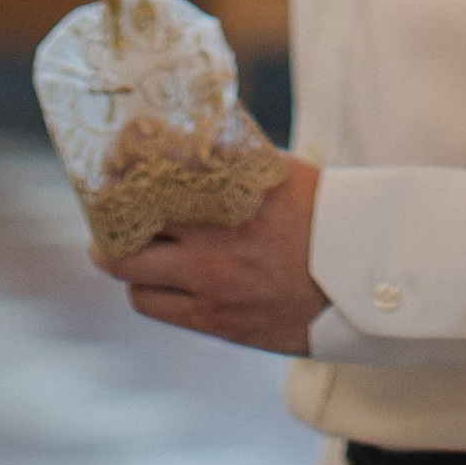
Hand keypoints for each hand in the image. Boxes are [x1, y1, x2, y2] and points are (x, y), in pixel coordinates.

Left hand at [95, 155, 324, 350]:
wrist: (357, 282)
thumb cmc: (322, 218)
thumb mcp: (278, 173)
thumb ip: (229, 161)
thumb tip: (182, 146)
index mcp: (231, 187)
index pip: (154, 162)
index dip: (125, 155)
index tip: (118, 152)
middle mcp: (212, 233)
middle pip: (125, 222)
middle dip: (108, 213)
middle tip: (108, 206)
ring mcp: (208, 280)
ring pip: (127, 270)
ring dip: (122, 255)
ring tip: (129, 245)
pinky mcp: (213, 318)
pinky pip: (152, 305)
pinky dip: (145, 288)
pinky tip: (156, 277)